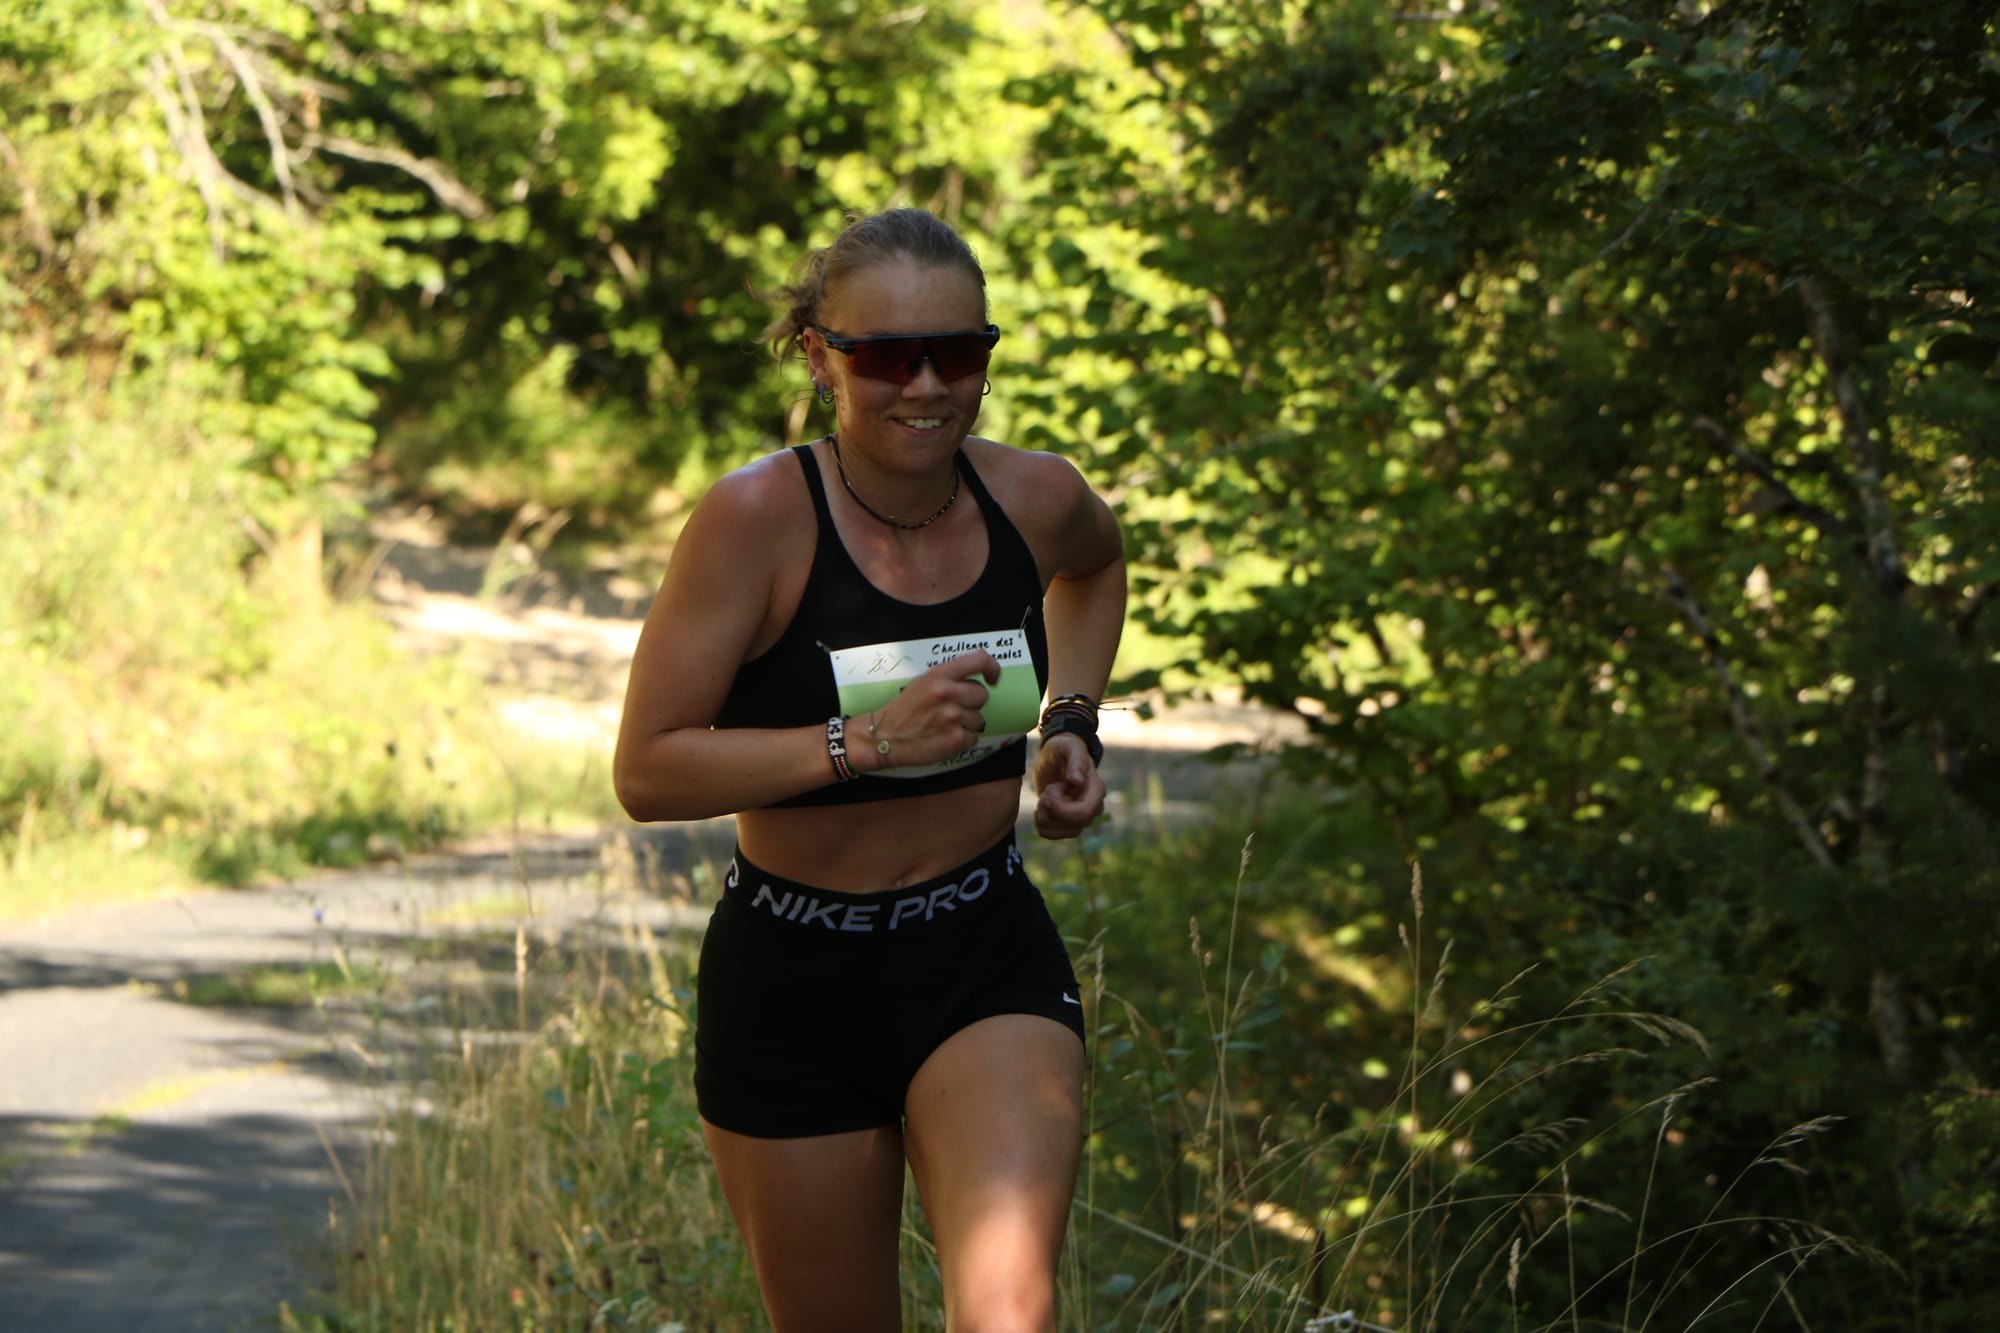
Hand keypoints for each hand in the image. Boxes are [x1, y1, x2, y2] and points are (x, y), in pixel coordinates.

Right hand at [860, 650, 1001, 771]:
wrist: (882, 737)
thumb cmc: (903, 710)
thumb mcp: (922, 683)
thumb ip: (948, 678)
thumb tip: (979, 677)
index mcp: (939, 675)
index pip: (979, 661)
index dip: (992, 668)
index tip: (992, 679)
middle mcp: (948, 693)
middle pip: (982, 694)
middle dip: (971, 703)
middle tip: (952, 710)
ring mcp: (953, 717)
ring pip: (979, 719)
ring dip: (966, 724)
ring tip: (944, 726)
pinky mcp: (955, 739)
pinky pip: (973, 738)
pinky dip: (962, 740)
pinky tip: (944, 738)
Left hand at [1032, 731, 1103, 839]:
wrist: (1055, 755)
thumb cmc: (1064, 748)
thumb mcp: (1069, 747)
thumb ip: (1076, 761)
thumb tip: (1078, 782)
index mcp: (1096, 789)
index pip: (1084, 813)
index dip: (1061, 810)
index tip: (1046, 794)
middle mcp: (1093, 807)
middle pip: (1074, 826)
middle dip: (1052, 812)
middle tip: (1045, 793)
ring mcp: (1080, 817)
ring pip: (1062, 833)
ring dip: (1045, 817)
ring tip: (1044, 797)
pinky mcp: (1066, 823)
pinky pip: (1052, 835)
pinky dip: (1041, 825)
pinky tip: (1041, 807)